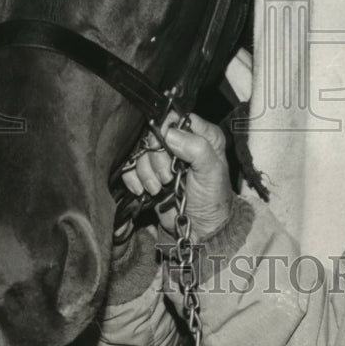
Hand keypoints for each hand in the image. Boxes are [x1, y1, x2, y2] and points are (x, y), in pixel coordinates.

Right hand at [121, 112, 232, 240]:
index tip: (163, 146)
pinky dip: (134, 178)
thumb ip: (196, 148)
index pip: (176, 116)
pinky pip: (131, 167)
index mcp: (202, 134)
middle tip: (166, 176)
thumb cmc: (213, 200)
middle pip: (154, 134)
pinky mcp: (150, 173)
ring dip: (146, 171)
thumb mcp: (212, 171)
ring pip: (141, 151)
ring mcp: (164, 158)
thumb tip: (170, 133)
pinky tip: (144, 190)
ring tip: (159, 188)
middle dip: (156, 158)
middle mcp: (182, 142)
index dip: (165, 129)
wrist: (200, 230)